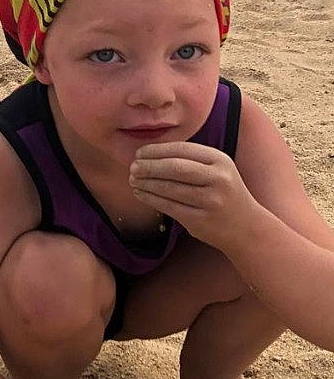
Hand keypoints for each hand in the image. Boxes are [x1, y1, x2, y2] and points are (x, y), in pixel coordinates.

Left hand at [129, 139, 255, 249]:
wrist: (246, 228)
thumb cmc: (224, 194)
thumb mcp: (217, 170)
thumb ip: (192, 160)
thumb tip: (151, 153)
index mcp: (220, 160)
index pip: (182, 150)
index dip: (157, 150)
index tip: (140, 152)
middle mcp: (217, 179)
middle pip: (175, 168)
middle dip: (149, 166)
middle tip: (132, 167)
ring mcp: (210, 201)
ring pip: (169, 188)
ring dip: (146, 183)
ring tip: (133, 180)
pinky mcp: (201, 220)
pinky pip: (169, 207)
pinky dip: (151, 199)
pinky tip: (141, 193)